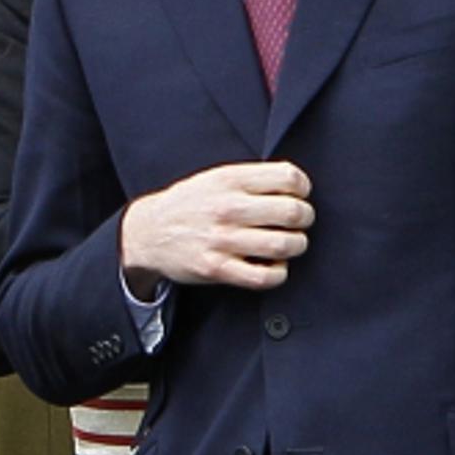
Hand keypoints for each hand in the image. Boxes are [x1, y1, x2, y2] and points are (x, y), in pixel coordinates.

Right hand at [120, 161, 313, 297]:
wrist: (148, 232)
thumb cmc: (189, 204)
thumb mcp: (215, 178)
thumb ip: (252, 178)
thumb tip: (295, 186)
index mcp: (229, 180)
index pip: (289, 178)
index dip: (303, 188)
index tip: (299, 195)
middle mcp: (227, 208)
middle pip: (293, 212)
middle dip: (305, 217)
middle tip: (299, 221)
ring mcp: (222, 240)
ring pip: (284, 245)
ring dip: (296, 245)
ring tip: (289, 243)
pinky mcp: (217, 269)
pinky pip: (265, 277)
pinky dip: (279, 272)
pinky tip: (273, 265)